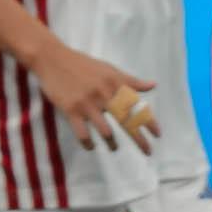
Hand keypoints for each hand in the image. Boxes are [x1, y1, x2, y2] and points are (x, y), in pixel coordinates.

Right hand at [30, 42, 158, 154]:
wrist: (53, 59)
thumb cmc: (84, 65)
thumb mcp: (110, 70)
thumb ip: (131, 81)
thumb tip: (153, 85)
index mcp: (116, 84)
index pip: (137, 106)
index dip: (149, 121)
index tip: (158, 134)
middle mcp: (105, 95)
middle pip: (126, 120)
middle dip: (139, 138)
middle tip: (148, 152)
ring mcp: (88, 103)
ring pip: (105, 130)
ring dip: (112, 143)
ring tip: (114, 148)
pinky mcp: (71, 110)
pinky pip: (82, 133)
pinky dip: (88, 143)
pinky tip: (91, 146)